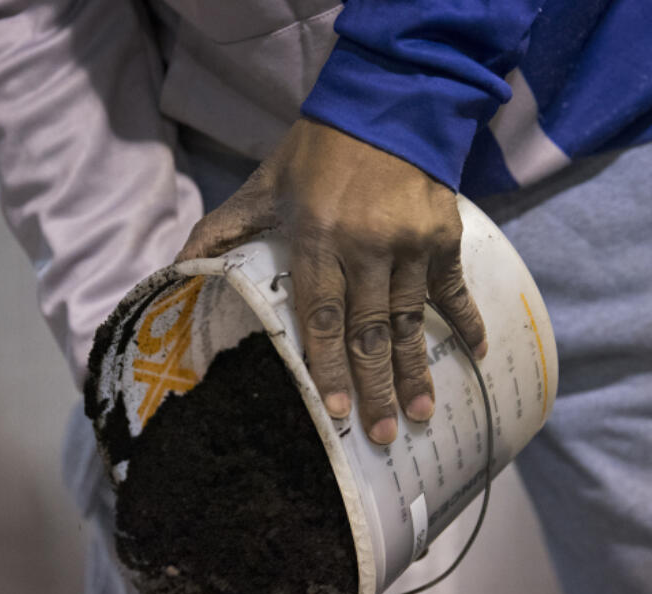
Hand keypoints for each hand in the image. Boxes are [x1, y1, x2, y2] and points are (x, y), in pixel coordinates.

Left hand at [175, 119, 486, 444]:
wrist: (387, 100)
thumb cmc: (317, 151)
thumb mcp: (263, 183)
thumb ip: (223, 229)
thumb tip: (176, 270)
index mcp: (317, 235)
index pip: (320, 314)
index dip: (327, 365)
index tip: (335, 411)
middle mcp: (366, 244)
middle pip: (368, 330)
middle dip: (374, 387)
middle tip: (381, 435)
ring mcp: (410, 242)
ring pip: (410, 320)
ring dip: (416, 371)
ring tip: (421, 415)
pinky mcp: (442, 235)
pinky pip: (452, 289)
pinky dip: (465, 321)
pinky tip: (475, 356)